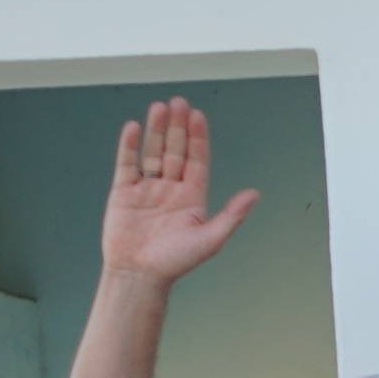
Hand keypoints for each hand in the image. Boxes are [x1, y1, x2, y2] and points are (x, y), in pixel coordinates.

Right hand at [98, 95, 263, 287]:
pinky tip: (133, 128)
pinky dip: (128, 146)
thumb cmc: (176, 261)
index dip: (198, 138)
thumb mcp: (211, 238)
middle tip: (178, 102)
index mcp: (193, 197)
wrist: (140, 275)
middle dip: (178, 127)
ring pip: (152, 152)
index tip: (198, 116)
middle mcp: (171, 189)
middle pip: (175, 150)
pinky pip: (127, 164)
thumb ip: (232, 214)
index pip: (197, 160)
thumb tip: (255, 194)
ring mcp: (147, 189)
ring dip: (156, 131)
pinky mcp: (123, 192)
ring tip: (159, 108)